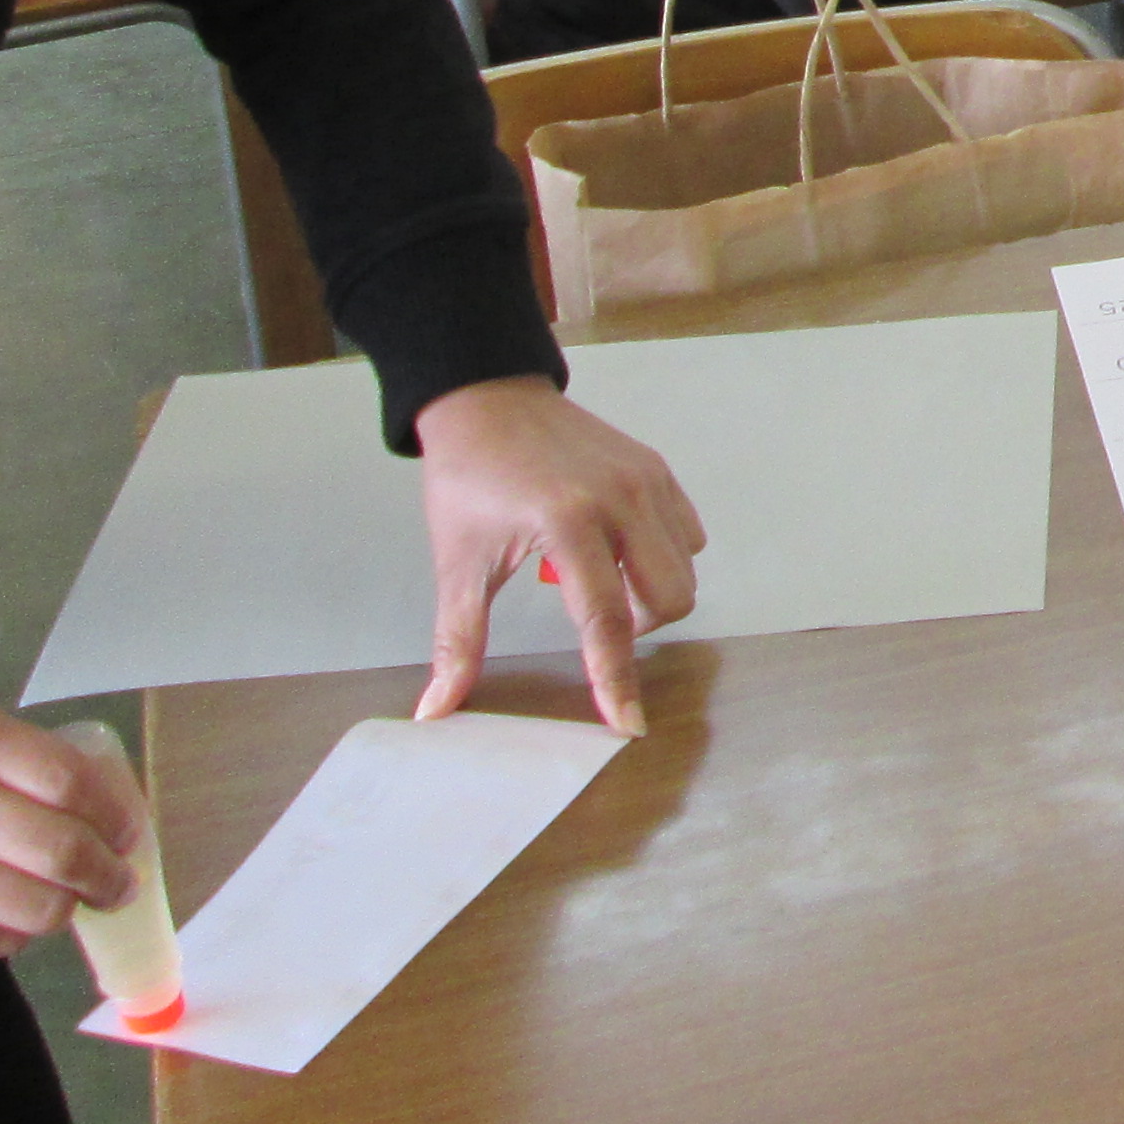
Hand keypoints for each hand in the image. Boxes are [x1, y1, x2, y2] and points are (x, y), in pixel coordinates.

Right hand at [0, 696, 142, 958]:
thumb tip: (105, 806)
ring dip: (69, 909)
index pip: (70, 779)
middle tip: (120, 881)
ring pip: (36, 905)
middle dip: (110, 874)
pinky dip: (18, 932)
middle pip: (63, 849)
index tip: (130, 830)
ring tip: (72, 901)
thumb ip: (14, 760)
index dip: (117, 813)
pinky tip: (15, 917)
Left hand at [411, 376, 705, 734]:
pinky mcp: (657, 469)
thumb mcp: (457, 563)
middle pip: (669, 597)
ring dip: (653, 594)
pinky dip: (666, 557)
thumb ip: (457, 641)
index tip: (627, 725)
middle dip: (640, 629)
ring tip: (604, 583)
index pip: (604, 620)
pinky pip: (688, 533)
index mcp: (567, 523)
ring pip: (685, 568)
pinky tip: (622, 551)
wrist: (486, 399)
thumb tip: (436, 710)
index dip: (616, 680)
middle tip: (596, 622)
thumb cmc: (466, 480)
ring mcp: (646, 480)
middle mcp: (620, 499)